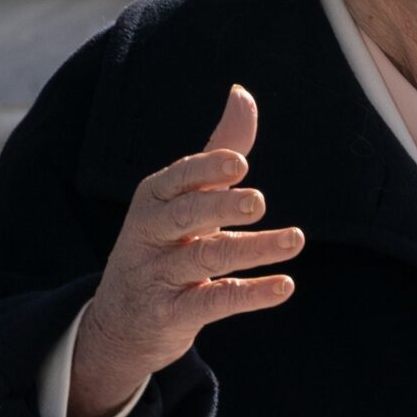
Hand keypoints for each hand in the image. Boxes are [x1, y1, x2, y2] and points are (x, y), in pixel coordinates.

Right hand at [67, 85, 299, 416]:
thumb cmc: (164, 243)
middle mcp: (151, 234)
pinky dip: (250, 294)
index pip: (177, 179)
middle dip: (219, 207)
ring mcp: (158, 276)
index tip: (239, 163)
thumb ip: (218, 150)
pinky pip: (213, 302)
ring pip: (205, 259)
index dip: (205, 170)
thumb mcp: (184, 198)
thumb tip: (242, 94)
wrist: (120, 323)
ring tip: (296, 240)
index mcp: (155, 199)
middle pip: (184, 216)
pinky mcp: (172, 315)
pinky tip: (284, 286)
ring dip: (252, 249)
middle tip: (259, 202)